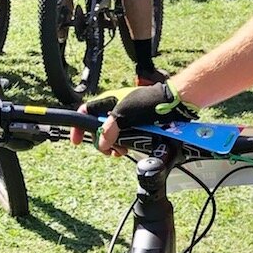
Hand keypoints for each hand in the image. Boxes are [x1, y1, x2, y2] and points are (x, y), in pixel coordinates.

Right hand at [78, 81, 195, 153]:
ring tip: (120, 151)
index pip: (86, 112)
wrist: (175, 104)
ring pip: (114, 135)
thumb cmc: (151, 102)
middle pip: (100, 128)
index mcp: (110, 101)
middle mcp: (118, 110)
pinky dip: (125, 145)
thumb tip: (101, 143)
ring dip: (114, 145)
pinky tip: (129, 149)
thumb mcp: (124, 114)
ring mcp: (129, 119)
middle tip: (107, 150)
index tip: (77, 140)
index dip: (79, 126)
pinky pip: (127, 138)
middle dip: (101, 141)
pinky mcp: (140, 126)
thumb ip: (109, 128)